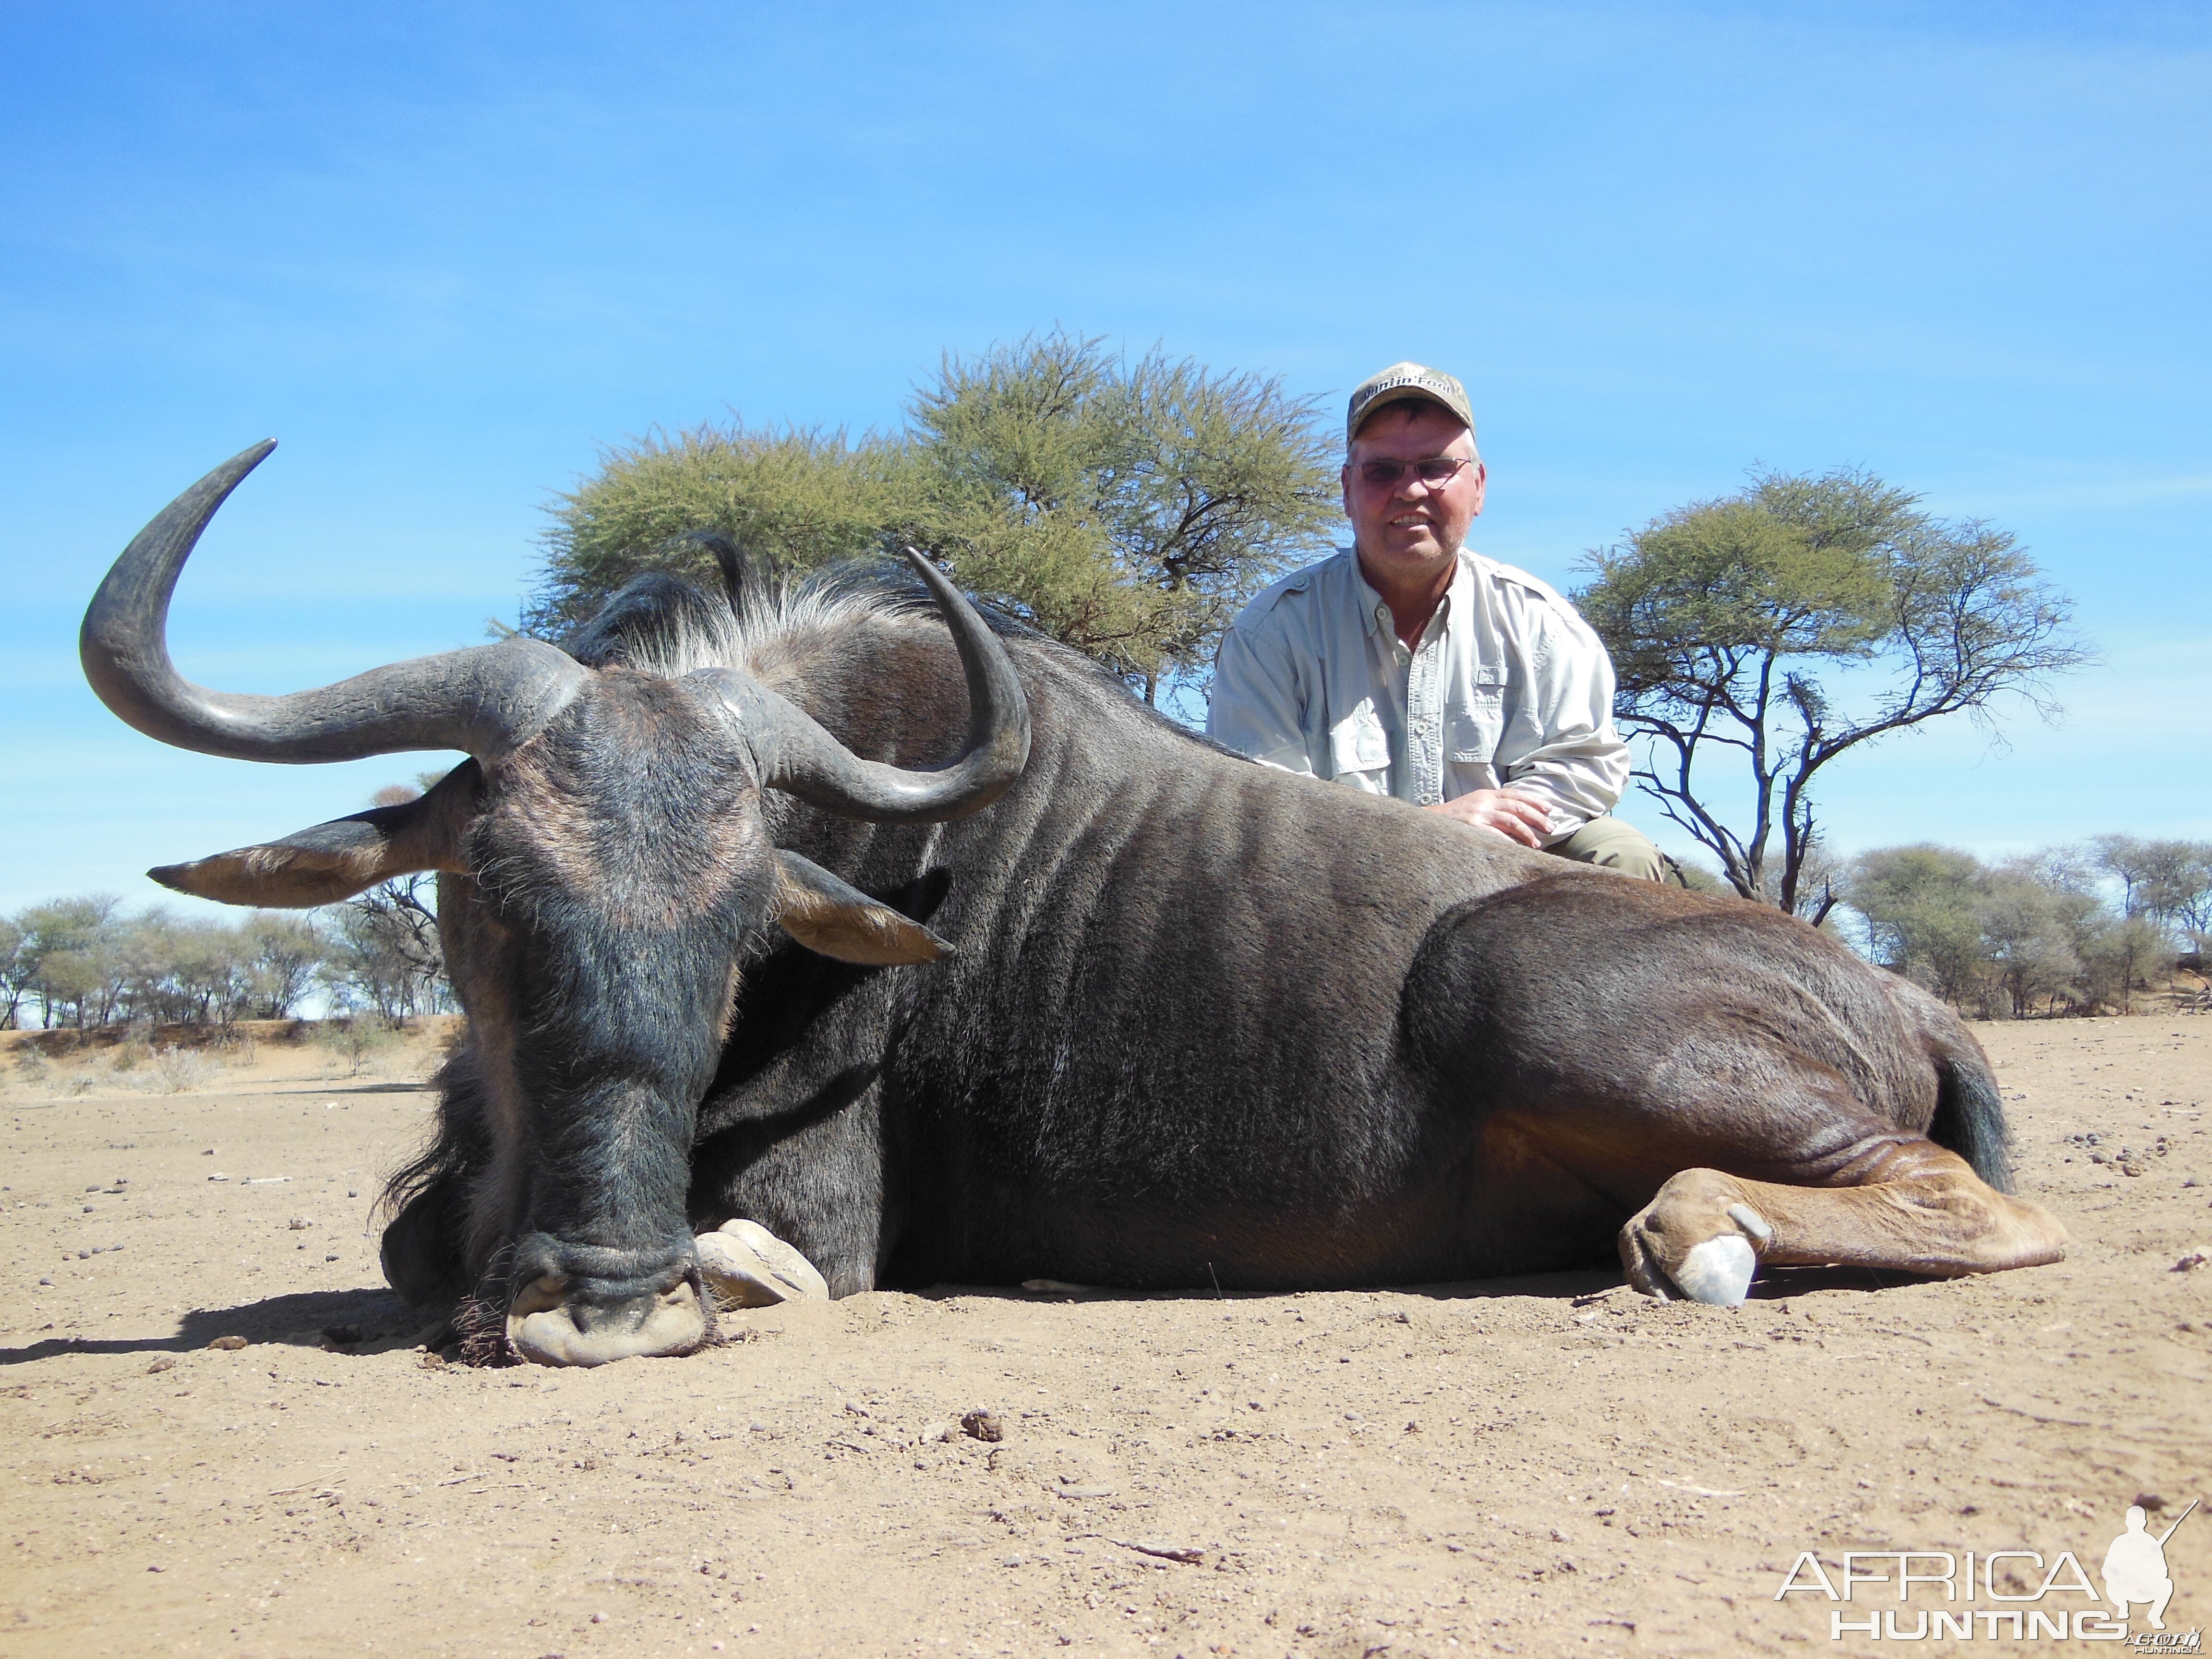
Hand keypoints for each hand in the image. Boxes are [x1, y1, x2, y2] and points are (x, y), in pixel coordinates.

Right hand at [1424, 787, 1553, 847]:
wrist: (1429, 822)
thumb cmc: (1454, 818)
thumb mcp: (1474, 804)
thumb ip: (1492, 806)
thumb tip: (1517, 816)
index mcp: (1485, 794)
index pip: (1515, 794)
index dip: (1534, 800)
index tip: (1549, 809)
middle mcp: (1484, 801)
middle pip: (1517, 806)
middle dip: (1537, 817)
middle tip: (1550, 827)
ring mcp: (1478, 814)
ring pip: (1511, 820)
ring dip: (1527, 832)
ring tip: (1537, 843)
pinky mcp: (1472, 828)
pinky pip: (1497, 836)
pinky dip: (1510, 843)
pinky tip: (1519, 849)